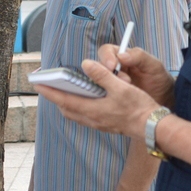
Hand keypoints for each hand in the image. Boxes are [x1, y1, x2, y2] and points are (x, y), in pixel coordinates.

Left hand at [36, 59, 158, 140]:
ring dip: (68, 103)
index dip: (50, 92)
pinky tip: (86, 100)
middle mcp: (92, 119)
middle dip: (56, 98)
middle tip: (49, 87)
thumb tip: (86, 63)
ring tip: (65, 92)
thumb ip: (102, 75)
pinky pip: (85, 116)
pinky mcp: (106, 124)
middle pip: (67, 109)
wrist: (152, 126)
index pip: (64, 100)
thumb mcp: (120, 86)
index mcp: (93, 109)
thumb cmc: (138, 107)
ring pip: (76, 114)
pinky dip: (79, 107)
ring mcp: (99, 123)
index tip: (38, 85)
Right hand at [96, 45, 174, 107]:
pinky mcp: (110, 96)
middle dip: (106, 73)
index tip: (112, 66)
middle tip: (123, 81)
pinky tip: (114, 100)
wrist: (164, 100)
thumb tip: (121, 56)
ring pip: (97, 81)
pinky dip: (103, 97)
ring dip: (106, 86)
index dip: (106, 57)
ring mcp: (110, 83)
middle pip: (97, 66)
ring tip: (123, 93)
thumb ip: (139, 57)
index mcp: (122, 56)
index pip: (106, 51)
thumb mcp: (153, 65)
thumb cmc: (159, 80)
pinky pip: (100, 95)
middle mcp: (113, 68)